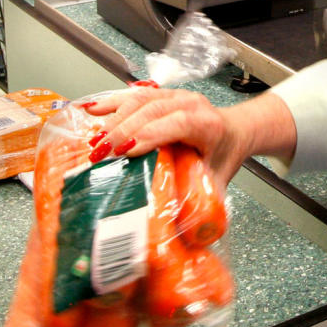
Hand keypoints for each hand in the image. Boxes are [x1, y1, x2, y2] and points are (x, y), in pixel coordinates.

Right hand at [83, 87, 295, 187]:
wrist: (235, 131)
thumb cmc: (223, 155)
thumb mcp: (216, 180)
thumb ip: (199, 201)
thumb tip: (176, 232)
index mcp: (208, 125)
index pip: (177, 124)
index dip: (150, 135)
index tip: (126, 153)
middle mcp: (191, 104)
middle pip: (152, 110)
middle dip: (122, 131)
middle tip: (99, 154)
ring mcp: (175, 95)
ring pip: (139, 100)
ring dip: (113, 119)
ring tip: (94, 141)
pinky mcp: (161, 93)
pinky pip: (133, 95)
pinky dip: (111, 103)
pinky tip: (92, 111)